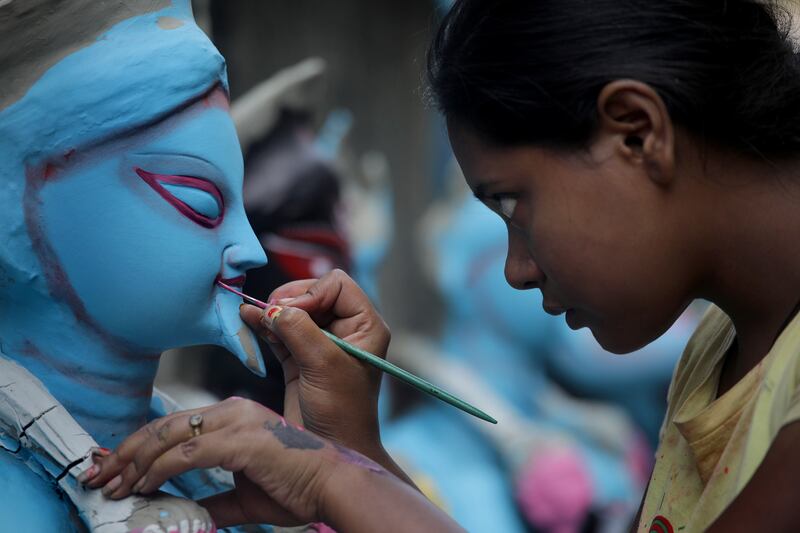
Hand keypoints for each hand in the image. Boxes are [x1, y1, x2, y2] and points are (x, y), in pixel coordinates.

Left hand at [82, 398, 347, 526]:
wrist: (333, 484)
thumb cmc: (297, 486)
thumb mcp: (245, 496)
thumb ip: (214, 501)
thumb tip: (186, 513)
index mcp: (235, 416)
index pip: (176, 424)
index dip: (140, 446)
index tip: (115, 468)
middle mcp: (233, 411)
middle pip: (164, 425)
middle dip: (126, 451)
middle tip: (99, 474)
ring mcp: (237, 422)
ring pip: (170, 435)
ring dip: (135, 462)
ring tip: (114, 485)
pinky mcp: (240, 440)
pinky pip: (186, 453)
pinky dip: (158, 470)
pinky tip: (143, 485)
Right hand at [240, 269, 390, 460]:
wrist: (332, 452)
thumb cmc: (341, 413)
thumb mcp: (324, 367)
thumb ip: (300, 331)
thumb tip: (274, 308)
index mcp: (365, 326)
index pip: (337, 284)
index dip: (311, 292)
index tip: (290, 312)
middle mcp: (347, 329)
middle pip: (312, 293)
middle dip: (288, 300)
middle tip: (269, 314)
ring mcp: (321, 343)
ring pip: (293, 311)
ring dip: (271, 311)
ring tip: (252, 314)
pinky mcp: (300, 357)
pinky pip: (280, 331)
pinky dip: (264, 326)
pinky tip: (248, 320)